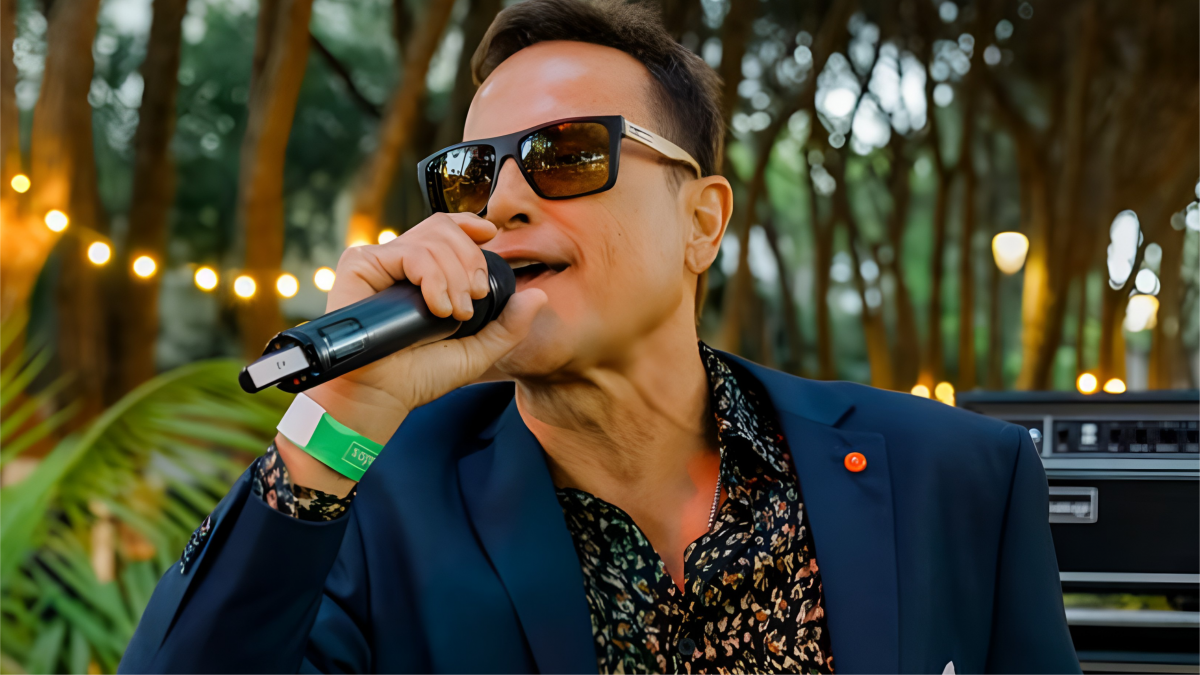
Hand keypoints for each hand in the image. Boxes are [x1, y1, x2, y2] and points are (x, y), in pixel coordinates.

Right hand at [276, 213, 546, 494]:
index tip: (491, 235)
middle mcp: (400, 262)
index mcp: (423, 273)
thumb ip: (509, 326)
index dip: (469, 224)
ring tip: (454, 313)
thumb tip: (538, 295)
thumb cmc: (419, 376)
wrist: (382, 396)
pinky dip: (432, 277)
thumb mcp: (477, 351)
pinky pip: (409, 253)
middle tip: (471, 300)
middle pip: (444, 229)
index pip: (446, 228)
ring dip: (454, 276)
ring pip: (431, 239)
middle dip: (470, 261)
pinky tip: (437, 307)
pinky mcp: (360, 265)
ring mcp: (379, 261)